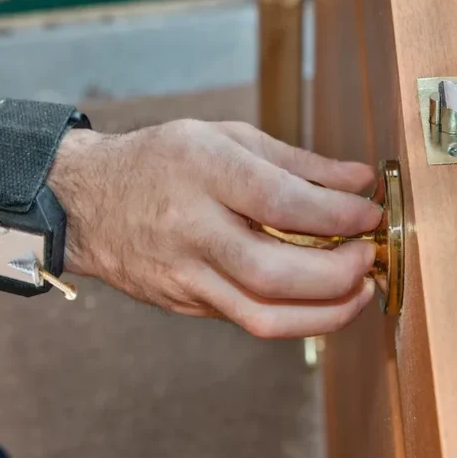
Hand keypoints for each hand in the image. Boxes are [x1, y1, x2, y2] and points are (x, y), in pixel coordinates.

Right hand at [55, 120, 382, 337]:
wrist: (87, 201)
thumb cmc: (165, 161)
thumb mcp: (228, 138)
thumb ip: (299, 161)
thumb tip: (360, 180)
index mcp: (202, 172)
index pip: (279, 201)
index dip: (336, 214)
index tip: (369, 214)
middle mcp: (189, 229)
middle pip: (273, 273)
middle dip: (336, 275)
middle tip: (367, 259)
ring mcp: (184, 276)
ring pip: (262, 316)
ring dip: (325, 313)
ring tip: (357, 291)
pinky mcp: (185, 304)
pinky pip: (248, 319)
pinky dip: (295, 314)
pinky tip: (319, 297)